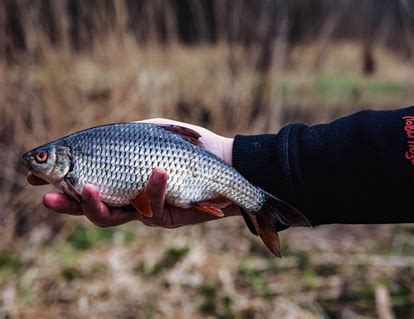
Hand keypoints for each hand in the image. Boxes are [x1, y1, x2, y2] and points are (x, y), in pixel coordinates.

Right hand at [27, 119, 237, 227]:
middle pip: (91, 207)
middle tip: (47, 197)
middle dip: (67, 204)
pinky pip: (153, 208)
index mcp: (121, 176)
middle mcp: (129, 196)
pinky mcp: (168, 218)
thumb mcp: (152, 131)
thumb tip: (93, 143)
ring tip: (85, 187)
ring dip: (95, 205)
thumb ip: (126, 136)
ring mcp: (146, 209)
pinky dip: (153, 189)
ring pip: (113, 218)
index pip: (83, 182)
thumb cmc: (189, 144)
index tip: (34, 174)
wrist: (226, 161)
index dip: (59, 182)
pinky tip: (158, 170)